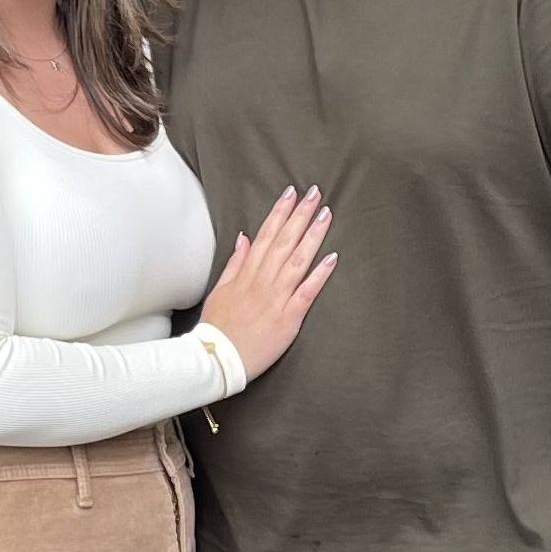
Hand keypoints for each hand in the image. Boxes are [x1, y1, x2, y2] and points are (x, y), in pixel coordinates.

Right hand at [199, 186, 337, 382]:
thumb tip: (244, 238)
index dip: (280, 212)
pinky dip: (319, 275)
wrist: (218, 358)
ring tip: (326, 215)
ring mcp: (277, 298)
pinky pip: (307, 292)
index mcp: (247, 273)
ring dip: (313, 236)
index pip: (266, 235)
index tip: (291, 194)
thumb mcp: (219, 290)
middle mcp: (263, 281)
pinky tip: (332, 258)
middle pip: (285, 241)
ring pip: (298, 260)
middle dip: (301, 215)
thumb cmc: (218, 327)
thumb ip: (235, 263)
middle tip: (315, 193)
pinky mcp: (289, 317)